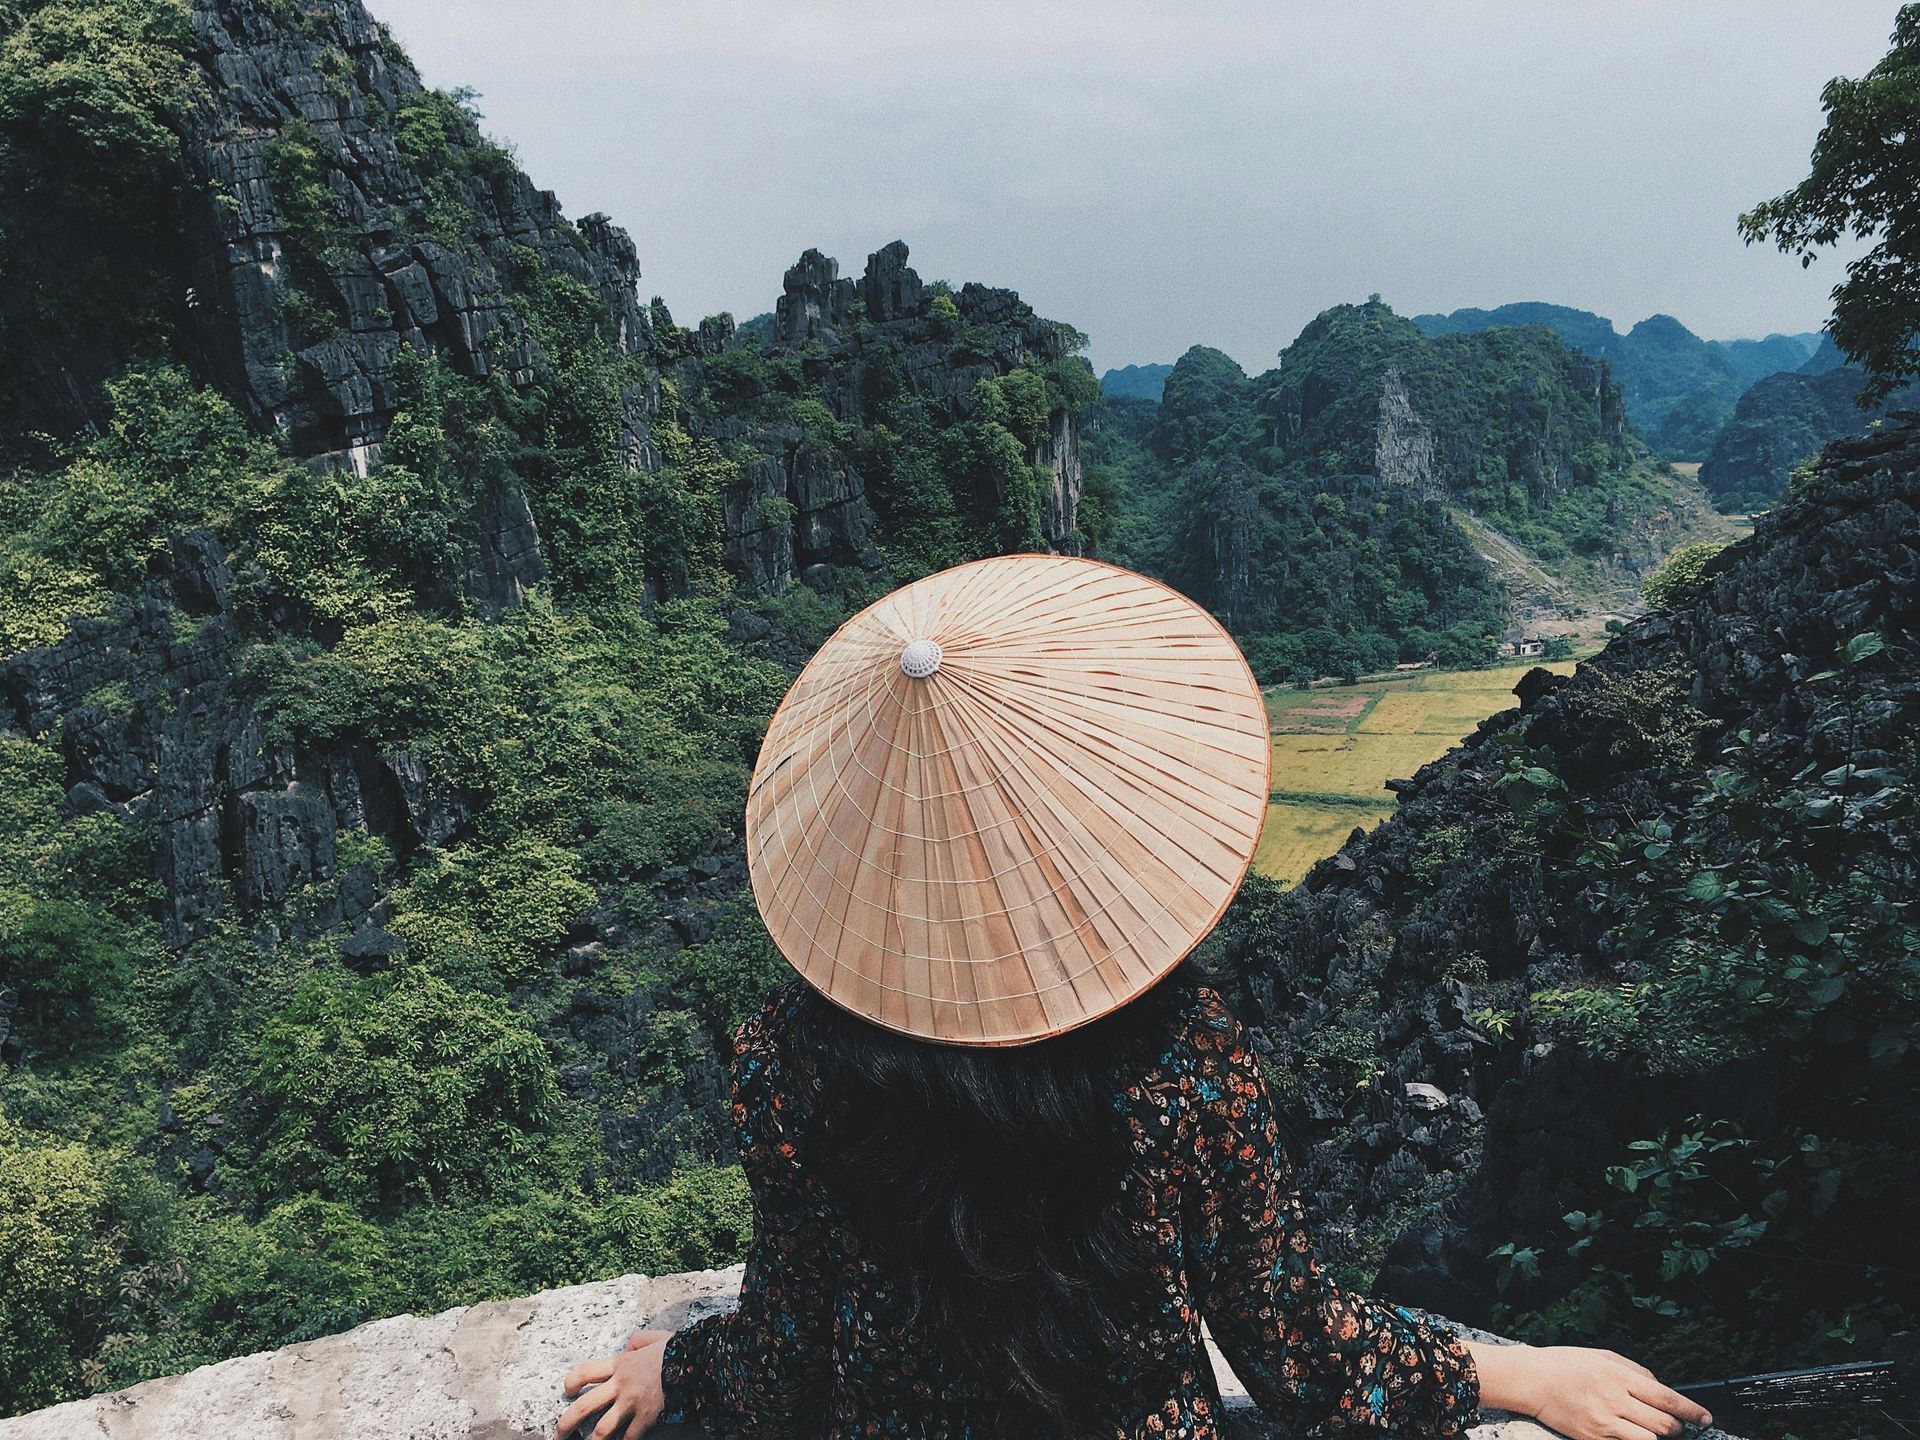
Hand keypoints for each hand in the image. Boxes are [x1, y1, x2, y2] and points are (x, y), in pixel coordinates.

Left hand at [555, 1329, 673, 1439]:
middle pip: (584, 1406)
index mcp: (621, 1363)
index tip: (567, 1391)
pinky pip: (629, 1437)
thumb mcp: (655, 1337)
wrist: (700, 1362)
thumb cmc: (679, 1349)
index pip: (584, 1372)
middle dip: (565, 1423)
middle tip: (558, 1435)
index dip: (571, 1382)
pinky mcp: (646, 1419)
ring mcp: (632, 1404)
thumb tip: (627, 1348)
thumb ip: (637, 1341)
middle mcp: (621, 1385)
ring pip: (602, 1430)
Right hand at [1466, 1341, 1713, 1439]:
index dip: (1691, 1410)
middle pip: (1663, 1423)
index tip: (1705, 1417)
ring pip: (1649, 1439)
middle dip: (1676, 1426)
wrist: (1531, 1380)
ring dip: (1658, 1435)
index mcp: (1617, 1375)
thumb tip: (1660, 1386)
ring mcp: (1603, 1423)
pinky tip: (1631, 1431)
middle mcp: (1613, 1400)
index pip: (1666, 1397)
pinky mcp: (1593, 1438)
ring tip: (1653, 1427)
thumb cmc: (1564, 1364)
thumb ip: (1634, 1370)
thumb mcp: (1602, 1356)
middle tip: (1677, 1423)